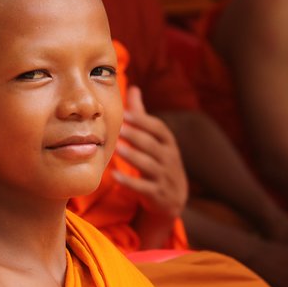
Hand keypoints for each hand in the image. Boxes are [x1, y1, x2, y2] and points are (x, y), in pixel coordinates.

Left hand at [112, 87, 187, 218]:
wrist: (173, 198)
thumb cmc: (158, 161)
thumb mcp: (155, 139)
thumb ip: (142, 115)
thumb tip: (133, 88)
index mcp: (167, 142)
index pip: (158, 129)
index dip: (143, 121)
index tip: (125, 114)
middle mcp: (168, 158)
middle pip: (152, 145)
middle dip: (136, 136)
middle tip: (118, 129)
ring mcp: (164, 177)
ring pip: (148, 166)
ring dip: (133, 157)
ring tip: (116, 149)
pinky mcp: (157, 195)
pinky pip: (143, 188)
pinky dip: (129, 183)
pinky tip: (115, 176)